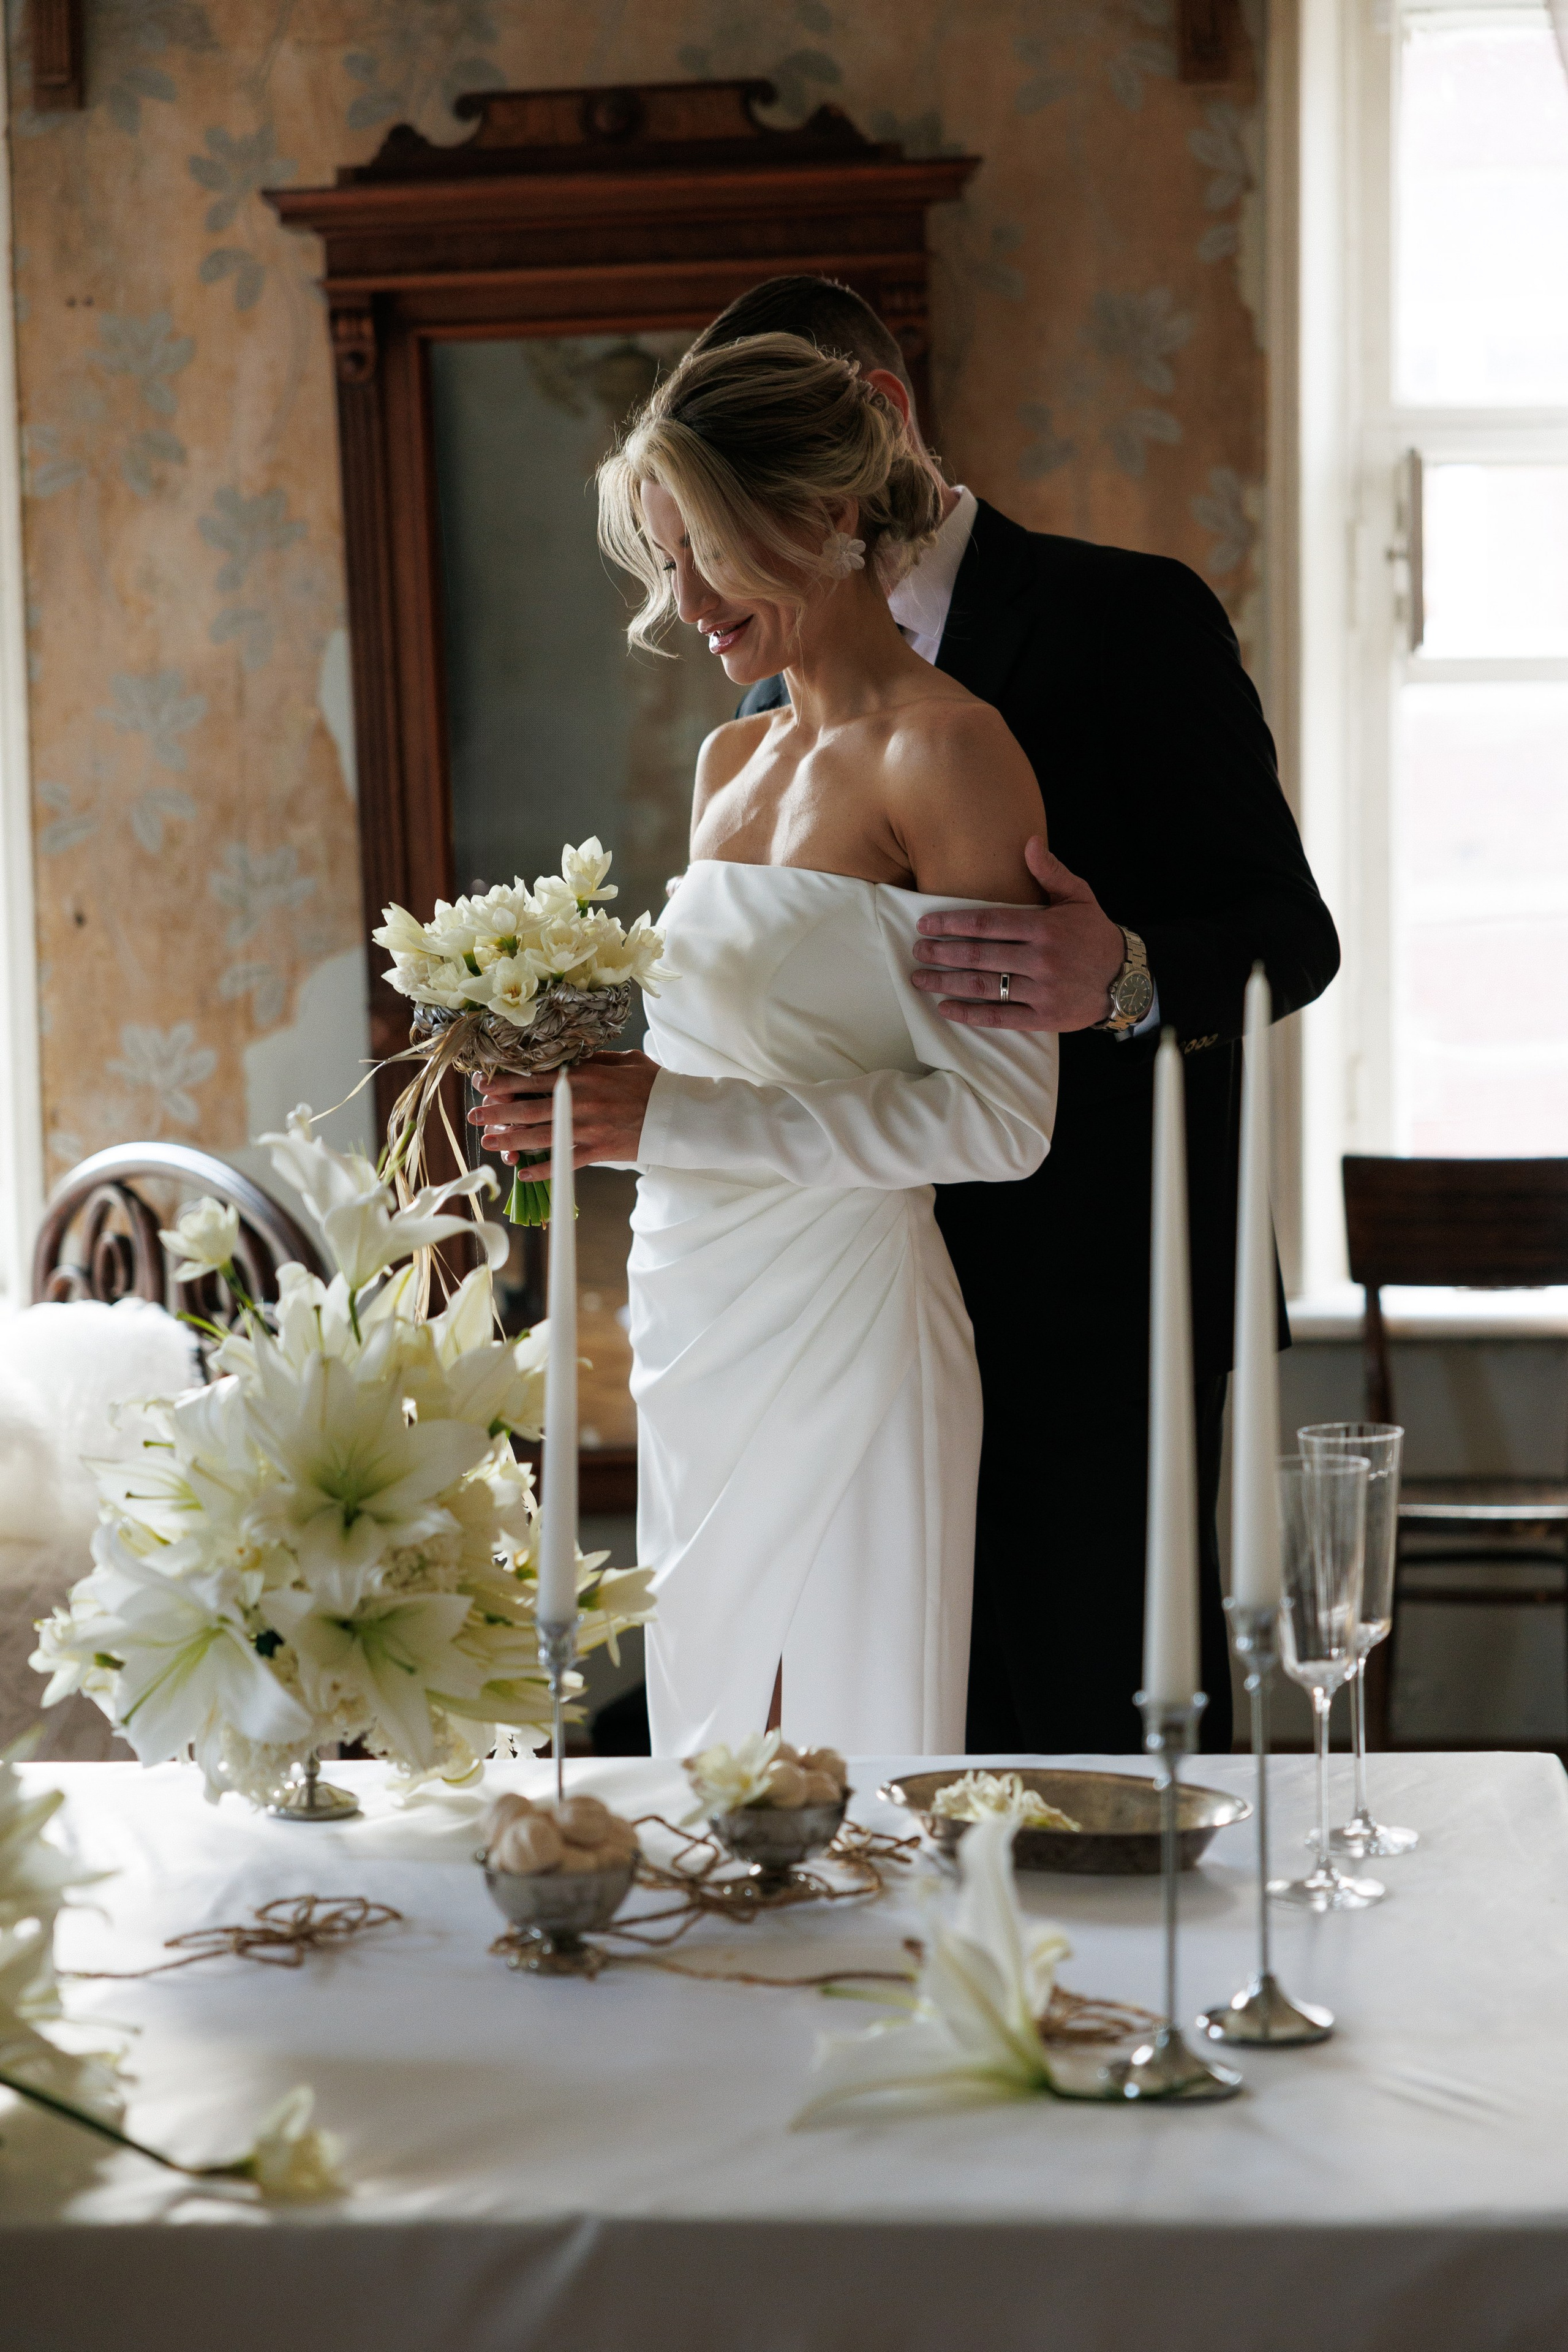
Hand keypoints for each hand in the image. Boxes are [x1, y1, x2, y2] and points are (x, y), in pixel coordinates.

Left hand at [470, 1050, 659, 1167]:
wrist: (678, 1112)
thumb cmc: (652, 1083)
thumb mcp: (623, 1059)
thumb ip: (593, 1059)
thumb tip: (568, 1057)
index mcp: (584, 1076)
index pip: (534, 1078)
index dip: (504, 1083)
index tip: (483, 1085)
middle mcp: (580, 1101)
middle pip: (528, 1108)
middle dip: (496, 1113)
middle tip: (474, 1117)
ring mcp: (588, 1127)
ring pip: (540, 1136)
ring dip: (510, 1141)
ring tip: (489, 1143)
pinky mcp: (599, 1150)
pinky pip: (564, 1162)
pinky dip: (542, 1170)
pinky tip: (523, 1173)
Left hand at [910, 836, 1127, 1030]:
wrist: (1127, 979)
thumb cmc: (1095, 934)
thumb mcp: (1079, 896)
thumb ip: (1051, 872)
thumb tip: (1029, 842)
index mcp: (1044, 927)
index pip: (987, 923)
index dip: (952, 923)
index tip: (925, 923)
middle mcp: (1040, 959)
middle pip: (978, 955)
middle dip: (942, 953)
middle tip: (917, 951)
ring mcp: (1041, 991)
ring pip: (984, 986)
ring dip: (946, 983)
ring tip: (920, 978)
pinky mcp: (1043, 1018)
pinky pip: (1000, 1017)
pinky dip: (970, 1014)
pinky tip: (946, 1008)